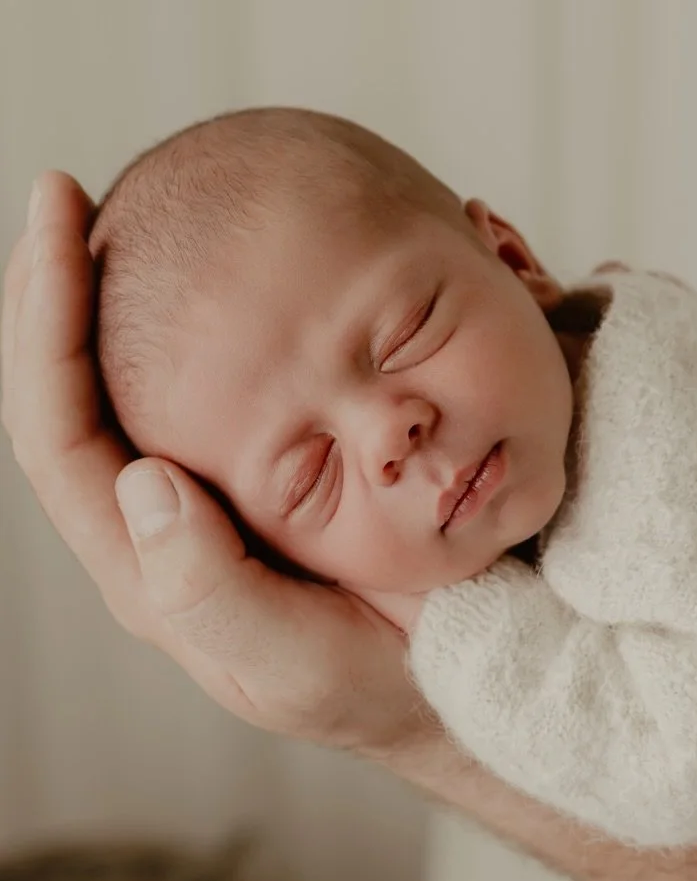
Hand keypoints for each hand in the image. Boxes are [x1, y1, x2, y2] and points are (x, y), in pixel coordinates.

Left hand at [2, 174, 433, 753]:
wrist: (470, 684)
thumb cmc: (382, 687)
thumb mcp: (298, 663)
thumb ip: (212, 592)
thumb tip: (141, 480)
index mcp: (150, 566)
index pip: (58, 432)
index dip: (40, 326)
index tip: (57, 223)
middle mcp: (160, 523)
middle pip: (68, 392)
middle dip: (51, 288)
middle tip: (63, 193)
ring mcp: (210, 495)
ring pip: (126, 382)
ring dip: (110, 294)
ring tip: (114, 209)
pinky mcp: (267, 472)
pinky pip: (205, 384)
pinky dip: (195, 317)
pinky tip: (220, 266)